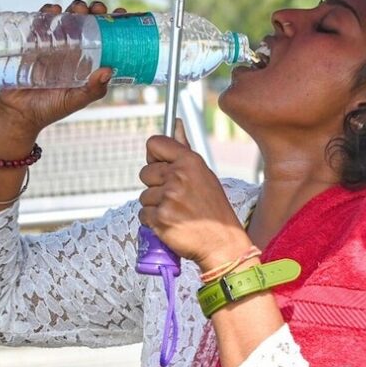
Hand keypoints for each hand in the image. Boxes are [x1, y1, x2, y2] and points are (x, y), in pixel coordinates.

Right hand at [0, 0, 124, 135]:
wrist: (18, 113)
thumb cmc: (49, 108)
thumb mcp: (75, 100)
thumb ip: (93, 90)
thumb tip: (108, 71)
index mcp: (86, 61)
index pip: (103, 37)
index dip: (112, 23)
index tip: (120, 12)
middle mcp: (71, 49)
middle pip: (86, 22)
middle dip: (93, 10)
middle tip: (96, 9)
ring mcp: (52, 44)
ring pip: (66, 18)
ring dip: (74, 9)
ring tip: (77, 9)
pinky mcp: (33, 42)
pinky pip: (41, 22)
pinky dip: (47, 12)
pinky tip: (54, 10)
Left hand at [138, 120, 250, 270]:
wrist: (222, 243)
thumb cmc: (212, 207)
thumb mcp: (203, 174)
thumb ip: (184, 149)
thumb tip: (176, 123)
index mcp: (190, 161)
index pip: (154, 143)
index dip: (153, 155)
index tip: (160, 165)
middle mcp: (178, 176)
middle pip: (145, 172)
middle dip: (155, 185)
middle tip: (175, 197)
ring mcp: (169, 198)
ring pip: (144, 196)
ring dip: (155, 206)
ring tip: (176, 212)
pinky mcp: (160, 218)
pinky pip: (143, 214)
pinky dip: (153, 221)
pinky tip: (171, 223)